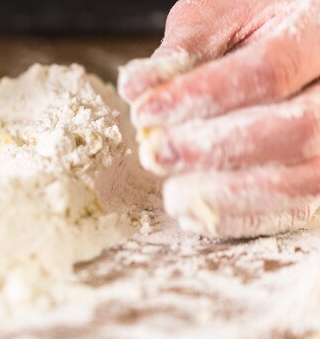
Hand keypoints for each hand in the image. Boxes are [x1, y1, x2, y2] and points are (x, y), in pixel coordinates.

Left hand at [118, 0, 319, 238]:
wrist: (284, 32)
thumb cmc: (251, 22)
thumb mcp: (216, 17)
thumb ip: (181, 52)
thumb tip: (136, 87)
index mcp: (318, 30)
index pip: (269, 70)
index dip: (203, 97)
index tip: (147, 111)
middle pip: (297, 129)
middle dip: (216, 149)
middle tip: (156, 154)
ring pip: (306, 179)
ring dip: (230, 194)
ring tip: (173, 194)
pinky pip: (297, 209)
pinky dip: (243, 219)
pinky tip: (196, 213)